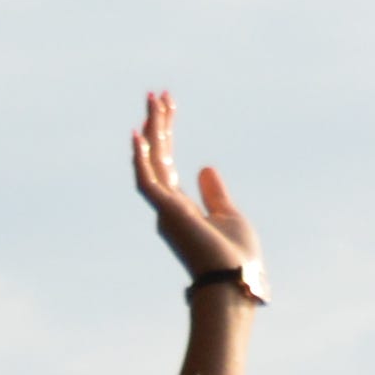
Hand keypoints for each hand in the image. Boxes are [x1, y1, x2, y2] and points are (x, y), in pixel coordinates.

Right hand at [130, 92, 259, 289]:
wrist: (235, 281)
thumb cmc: (235, 257)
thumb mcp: (229, 215)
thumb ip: (214, 193)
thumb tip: (205, 168)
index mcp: (181, 208)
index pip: (168, 164)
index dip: (166, 134)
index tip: (169, 105)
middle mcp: (168, 208)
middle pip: (159, 157)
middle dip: (157, 124)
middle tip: (158, 93)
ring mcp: (166, 211)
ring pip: (153, 162)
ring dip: (152, 131)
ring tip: (153, 99)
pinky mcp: (167, 213)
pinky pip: (147, 182)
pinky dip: (141, 160)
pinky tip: (138, 135)